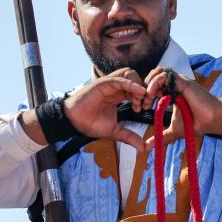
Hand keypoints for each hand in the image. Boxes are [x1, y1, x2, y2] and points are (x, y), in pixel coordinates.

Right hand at [20, 68, 147, 148]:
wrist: (74, 122)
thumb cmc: (90, 124)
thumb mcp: (115, 131)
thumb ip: (129, 136)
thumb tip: (143, 147)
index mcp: (119, 95)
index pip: (137, 89)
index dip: (145, 96)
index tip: (147, 108)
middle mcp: (115, 87)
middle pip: (137, 79)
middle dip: (145, 89)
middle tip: (147, 104)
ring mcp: (109, 83)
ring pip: (130, 74)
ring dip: (139, 85)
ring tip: (141, 101)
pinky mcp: (103, 83)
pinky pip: (120, 79)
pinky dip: (132, 84)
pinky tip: (139, 93)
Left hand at [138, 66, 221, 146]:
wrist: (213, 120)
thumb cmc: (196, 123)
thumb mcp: (174, 132)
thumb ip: (160, 137)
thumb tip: (146, 148)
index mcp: (170, 93)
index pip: (152, 86)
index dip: (143, 94)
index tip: (141, 108)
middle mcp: (173, 85)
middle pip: (152, 75)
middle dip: (143, 87)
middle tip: (142, 102)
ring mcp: (178, 82)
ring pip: (157, 72)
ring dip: (148, 83)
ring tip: (147, 98)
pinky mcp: (182, 82)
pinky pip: (165, 76)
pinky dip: (155, 82)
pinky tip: (152, 94)